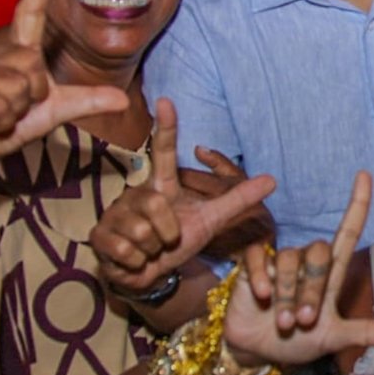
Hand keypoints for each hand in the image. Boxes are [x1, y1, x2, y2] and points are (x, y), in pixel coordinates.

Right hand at [0, 0, 128, 175]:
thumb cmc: (14, 120)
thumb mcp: (58, 110)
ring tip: (4, 113)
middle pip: (34, 66)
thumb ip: (88, 101)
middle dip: (36, 93)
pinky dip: (2, 122)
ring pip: (19, 88)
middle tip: (21, 105)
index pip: (29, 15)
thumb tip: (124, 100)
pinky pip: (1, 107)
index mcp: (20, 53)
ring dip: (17, 109)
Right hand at [89, 97, 275, 294]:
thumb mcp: (211, 219)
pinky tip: (133, 259)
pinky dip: (136, 262)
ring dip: (152, 250)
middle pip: (156, 207)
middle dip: (168, 233)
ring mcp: (114, 213)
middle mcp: (136, 192)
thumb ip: (237, 199)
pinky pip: (126, 250)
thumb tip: (273, 179)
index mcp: (162, 184)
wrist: (150, 274)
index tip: (167, 100)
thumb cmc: (178, 239)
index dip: (166, 127)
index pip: (164, 151)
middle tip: (166, 239)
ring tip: (149, 249)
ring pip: (142, 232)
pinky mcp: (100, 236)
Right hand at [224, 171, 373, 366]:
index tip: (365, 174)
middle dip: (312, 291)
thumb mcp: (334, 338)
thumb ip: (366, 334)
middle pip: (320, 253)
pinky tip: (262, 297)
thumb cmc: (300, 340)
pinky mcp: (254, 266)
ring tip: (284, 322)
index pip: (348, 231)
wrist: (259, 352)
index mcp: (331, 274)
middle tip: (304, 320)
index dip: (357, 204)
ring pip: (290, 259)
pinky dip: (263, 278)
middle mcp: (308, 262)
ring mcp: (281, 262)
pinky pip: (261, 258)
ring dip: (288, 295)